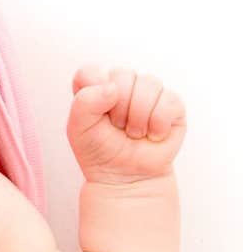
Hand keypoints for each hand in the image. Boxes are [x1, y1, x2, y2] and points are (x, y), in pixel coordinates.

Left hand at [66, 65, 186, 184]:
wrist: (126, 178)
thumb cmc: (100, 151)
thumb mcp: (78, 130)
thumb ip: (84, 103)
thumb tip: (112, 87)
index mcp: (96, 85)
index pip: (91, 72)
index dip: (94, 94)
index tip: (96, 116)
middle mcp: (122, 84)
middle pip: (122, 75)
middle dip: (118, 109)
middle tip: (117, 127)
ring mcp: (148, 92)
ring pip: (149, 83)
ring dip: (138, 116)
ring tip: (134, 132)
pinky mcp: (172, 104)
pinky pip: (168, 100)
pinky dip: (157, 124)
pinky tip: (152, 135)